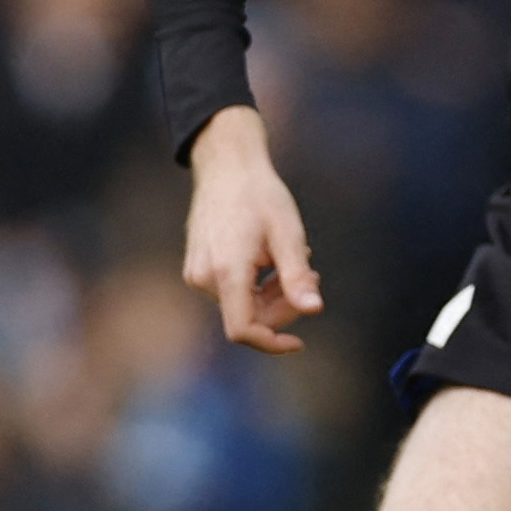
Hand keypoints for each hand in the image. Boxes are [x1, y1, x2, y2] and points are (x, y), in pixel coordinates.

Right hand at [180, 108, 321, 356]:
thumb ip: (298, 277)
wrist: (226, 168)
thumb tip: (314, 310)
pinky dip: (257, 285)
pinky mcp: (197, 267)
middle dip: (283, 306)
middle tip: (312, 274)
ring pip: (242, 304)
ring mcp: (197, 273)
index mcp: (226, 271)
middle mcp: (204, 278)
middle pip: (248, 317)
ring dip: (272, 294)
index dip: (272, 343)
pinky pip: (231, 290)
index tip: (299, 342)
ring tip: (295, 260)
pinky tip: (272, 259)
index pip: (243, 329)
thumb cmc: (261, 196)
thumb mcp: (289, 235)